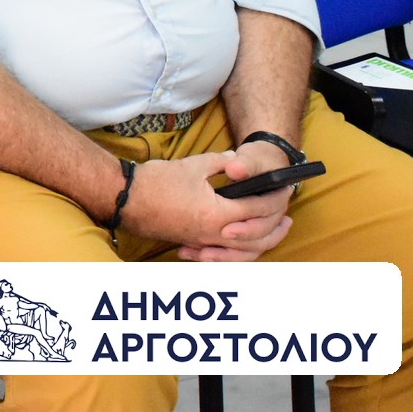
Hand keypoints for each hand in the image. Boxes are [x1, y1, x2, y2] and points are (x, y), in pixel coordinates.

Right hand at [117, 149, 294, 261]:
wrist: (123, 198)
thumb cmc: (155, 182)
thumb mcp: (192, 165)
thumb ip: (219, 162)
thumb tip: (234, 160)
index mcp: (217, 214)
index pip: (256, 209)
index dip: (274, 198)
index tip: (283, 188)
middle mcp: (213, 234)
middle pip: (257, 238)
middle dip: (276, 228)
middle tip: (288, 218)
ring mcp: (202, 241)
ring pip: (242, 252)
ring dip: (262, 243)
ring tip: (271, 234)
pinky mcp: (191, 243)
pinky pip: (224, 253)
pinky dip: (239, 250)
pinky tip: (240, 242)